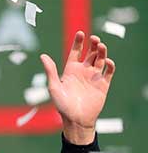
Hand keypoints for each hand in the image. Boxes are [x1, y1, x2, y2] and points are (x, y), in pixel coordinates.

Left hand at [41, 30, 115, 144]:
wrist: (76, 120)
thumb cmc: (62, 106)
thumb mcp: (54, 87)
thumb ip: (50, 71)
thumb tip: (42, 56)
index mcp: (71, 71)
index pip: (76, 52)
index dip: (78, 42)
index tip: (80, 33)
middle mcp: (83, 72)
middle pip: (90, 53)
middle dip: (93, 44)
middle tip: (94, 39)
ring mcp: (94, 77)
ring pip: (101, 59)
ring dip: (102, 51)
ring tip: (101, 46)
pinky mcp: (103, 84)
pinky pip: (109, 71)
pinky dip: (109, 65)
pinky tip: (106, 62)